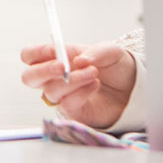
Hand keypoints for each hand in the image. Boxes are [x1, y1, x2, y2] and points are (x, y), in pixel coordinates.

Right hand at [18, 40, 136, 129]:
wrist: (133, 88)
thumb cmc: (116, 67)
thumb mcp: (110, 51)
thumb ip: (95, 51)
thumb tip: (79, 61)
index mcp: (57, 57)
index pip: (30, 55)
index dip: (36, 52)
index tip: (53, 50)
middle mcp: (55, 78)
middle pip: (29, 77)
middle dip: (43, 71)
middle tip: (62, 67)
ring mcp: (62, 96)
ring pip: (50, 91)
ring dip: (72, 80)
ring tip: (93, 73)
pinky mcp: (73, 111)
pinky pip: (67, 105)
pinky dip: (81, 93)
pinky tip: (94, 85)